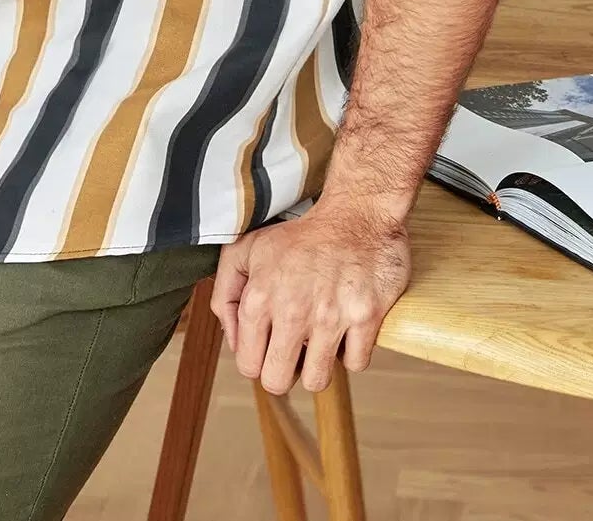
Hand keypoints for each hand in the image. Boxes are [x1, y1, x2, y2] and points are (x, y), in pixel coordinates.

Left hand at [209, 201, 410, 394]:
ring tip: (319, 336)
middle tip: (294, 347)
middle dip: (284, 369)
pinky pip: (355, 363)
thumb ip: (225, 293)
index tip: (270, 342)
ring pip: (317, 380)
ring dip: (318, 363)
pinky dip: (352, 351)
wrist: (357, 212)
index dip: (258, 357)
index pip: (248, 365)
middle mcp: (292, 311)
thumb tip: (232, 339)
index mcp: (260, 298)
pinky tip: (346, 327)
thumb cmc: (301, 233)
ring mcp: (331, 317)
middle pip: (278, 381)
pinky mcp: (366, 317)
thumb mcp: (248, 249)